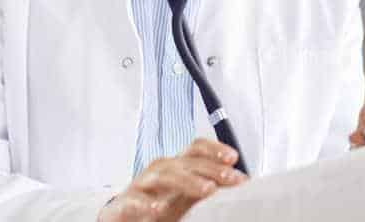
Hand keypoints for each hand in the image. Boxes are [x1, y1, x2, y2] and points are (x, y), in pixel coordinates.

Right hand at [98, 139, 246, 221]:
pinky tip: (158, 209)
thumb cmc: (158, 203)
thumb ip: (210, 185)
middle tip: (230, 176)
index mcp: (177, 166)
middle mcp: (161, 170)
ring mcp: (142, 185)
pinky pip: (135, 199)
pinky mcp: (124, 203)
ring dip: (188, 180)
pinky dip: (146, 203)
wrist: (122, 218)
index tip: (234, 158)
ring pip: (165, 174)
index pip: (196, 148)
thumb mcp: (187, 194)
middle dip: (210, 167)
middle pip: (186, 161)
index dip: (215, 149)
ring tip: (207, 190)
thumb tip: (242, 180)